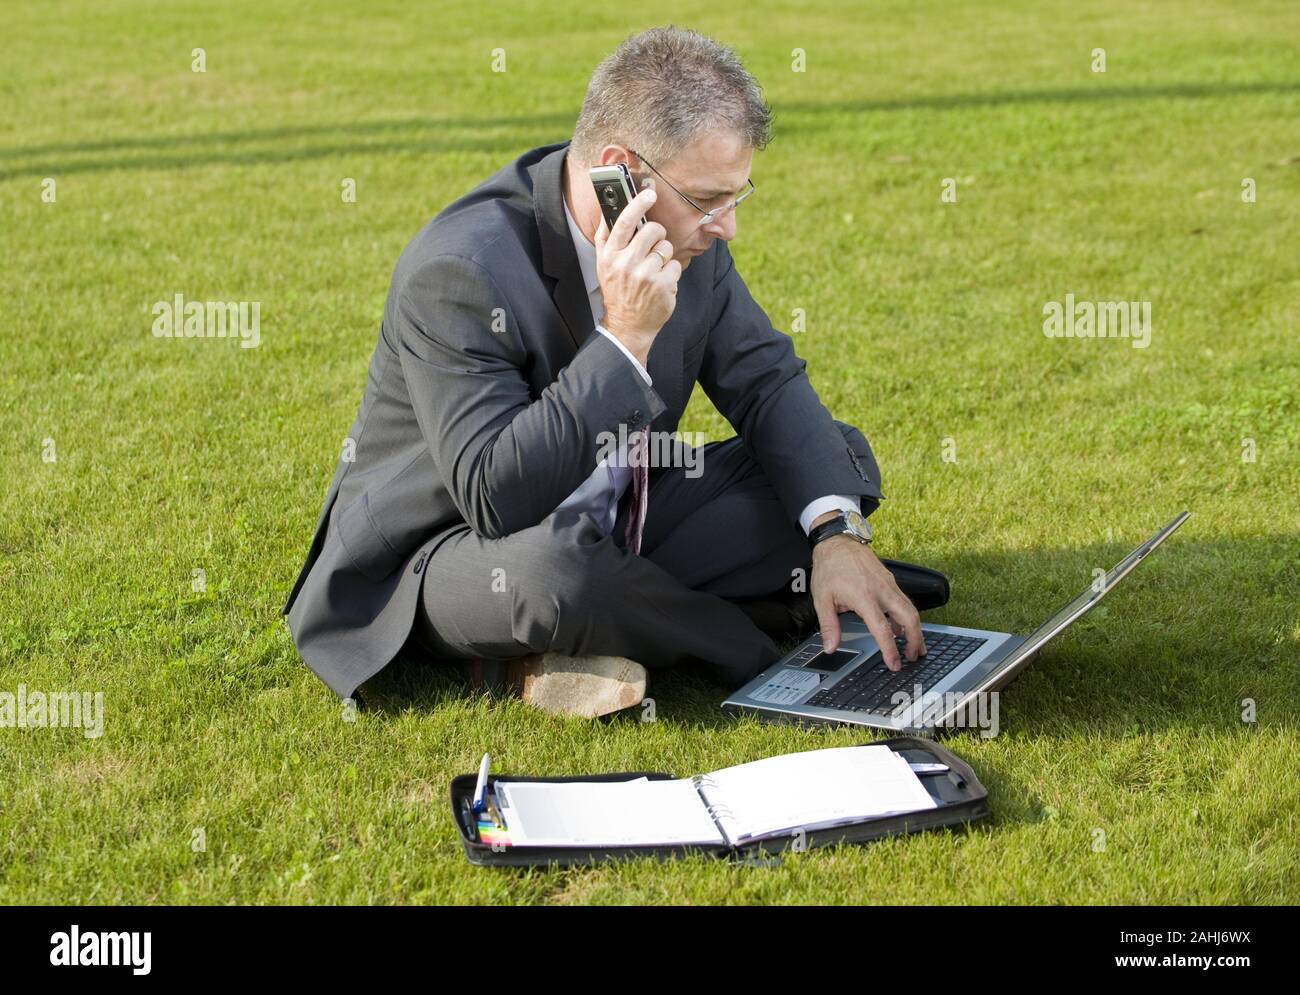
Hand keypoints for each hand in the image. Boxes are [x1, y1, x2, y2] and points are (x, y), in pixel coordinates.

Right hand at [594, 187, 681, 365]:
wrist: (628, 326)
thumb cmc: (618, 291)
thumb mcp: (603, 265)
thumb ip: (605, 238)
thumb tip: (606, 208)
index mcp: (610, 256)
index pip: (624, 222)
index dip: (638, 204)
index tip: (650, 194)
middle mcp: (626, 264)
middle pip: (652, 230)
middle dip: (657, 234)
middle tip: (653, 246)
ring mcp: (646, 275)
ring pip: (666, 247)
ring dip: (664, 256)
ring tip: (653, 271)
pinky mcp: (663, 286)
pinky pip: (676, 265)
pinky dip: (671, 273)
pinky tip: (661, 283)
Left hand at [811, 537, 925, 670]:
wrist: (837, 542)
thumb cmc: (829, 568)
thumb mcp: (822, 599)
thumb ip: (829, 626)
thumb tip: (830, 647)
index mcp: (864, 597)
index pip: (883, 629)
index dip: (890, 649)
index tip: (894, 664)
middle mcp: (881, 590)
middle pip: (909, 618)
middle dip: (915, 640)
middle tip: (913, 657)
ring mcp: (889, 584)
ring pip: (911, 609)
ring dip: (916, 630)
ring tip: (914, 646)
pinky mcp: (891, 580)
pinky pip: (904, 601)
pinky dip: (908, 617)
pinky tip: (902, 627)